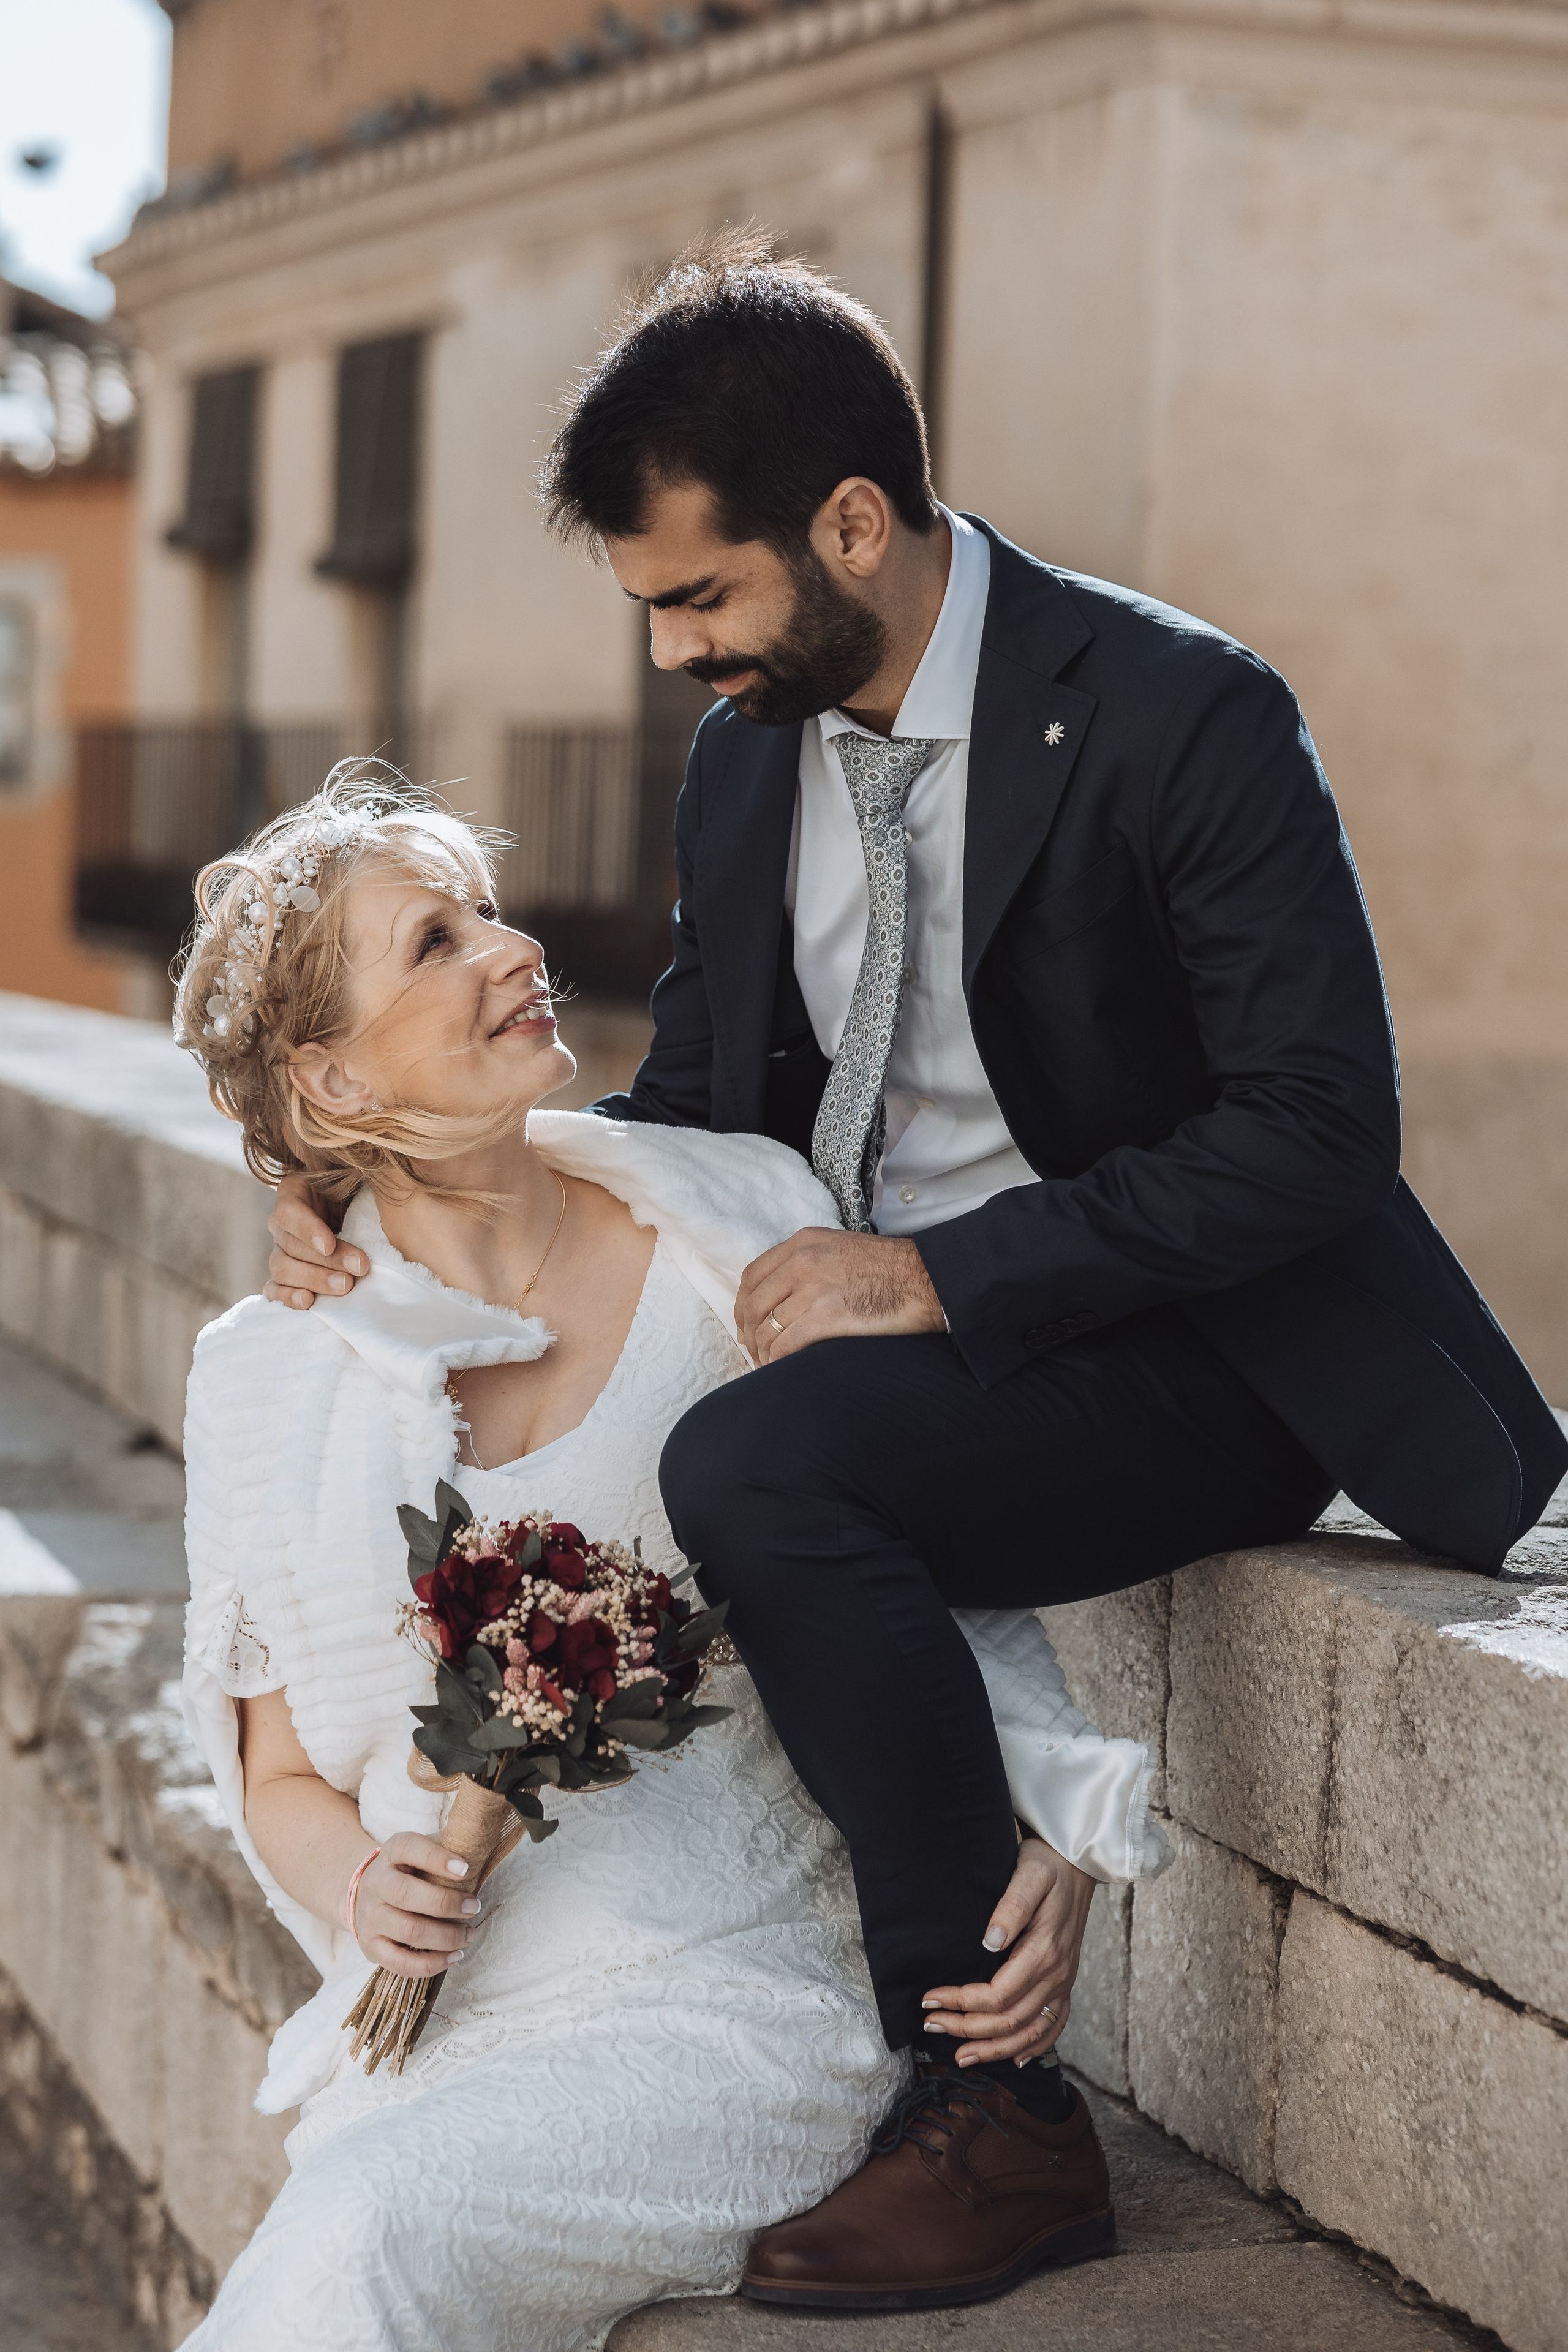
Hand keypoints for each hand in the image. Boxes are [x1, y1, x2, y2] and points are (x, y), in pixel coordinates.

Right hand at [265, 1172, 367, 1307]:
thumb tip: (384, 1190)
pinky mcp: (283, 1275)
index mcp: (294, 1192)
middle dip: (328, 1260)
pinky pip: (274, 1289)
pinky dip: (287, 1297)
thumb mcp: (356, 1180)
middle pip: (292, 1245)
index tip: (330, 1244)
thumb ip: (359, 1183)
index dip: (308, 1229)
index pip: (290, 1211)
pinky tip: (308, 1302)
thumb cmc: (356, 1191)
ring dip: (314, 1280)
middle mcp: (281, 1223)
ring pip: (283, 1268)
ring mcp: (279, 1250)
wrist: (352, 1211)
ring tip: (345, 1286)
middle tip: (359, 1268)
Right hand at [349, 1832, 483, 1978]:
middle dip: (446, 1903)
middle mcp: (375, 1883)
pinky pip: (401, 1963)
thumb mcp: (423, 1851)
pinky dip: (431, 1964)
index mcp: (391, 1852)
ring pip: (408, 1930)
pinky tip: (454, 1956)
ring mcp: (370, 1917)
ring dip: (445, 1936)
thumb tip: (480, 1851)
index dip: (437, 1858)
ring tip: (469, 1934)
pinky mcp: (371, 1946)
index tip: (466, 1869)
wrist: (367, 1893)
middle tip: (474, 1907)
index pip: (409, 1848)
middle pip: (405, 1894)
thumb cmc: (409, 1870)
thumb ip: (446, 1848)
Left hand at [736, 1227, 944, 1363]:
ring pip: (767, 1327)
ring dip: (762, 1352)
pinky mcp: (827, 1315)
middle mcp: (802, 1261)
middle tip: (753, 1353)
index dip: (742, 1305)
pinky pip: (786, 1344)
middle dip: (748, 1334)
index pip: (752, 1275)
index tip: (744, 1325)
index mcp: (803, 1242)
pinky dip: (778, 1362)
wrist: (926, 1279)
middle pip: (754, 1303)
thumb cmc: (891, 1270)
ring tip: (769, 1366)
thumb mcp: (841, 1249)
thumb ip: (809, 1264)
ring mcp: (813, 1287)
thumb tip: (782, 1297)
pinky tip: (782, 1370)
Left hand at [920, 1836, 1095, 2066]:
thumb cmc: (1049, 1865)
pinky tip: (1015, 2059)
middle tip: (931, 2025)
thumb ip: (1011, 1906)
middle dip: (967, 2029)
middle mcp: (1057, 1975)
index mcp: (1044, 1951)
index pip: (997, 1995)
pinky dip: (1033, 2048)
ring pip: (1029, 2032)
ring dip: (994, 2049)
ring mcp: (1064, 1983)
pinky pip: (1053, 2027)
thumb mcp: (1028, 1873)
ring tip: (962, 2056)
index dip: (962, 2003)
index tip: (930, 1999)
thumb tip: (989, 1941)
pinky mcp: (1066, 1984)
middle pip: (1008, 2020)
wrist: (1078, 1864)